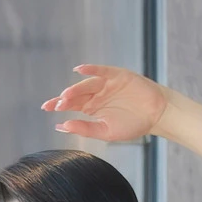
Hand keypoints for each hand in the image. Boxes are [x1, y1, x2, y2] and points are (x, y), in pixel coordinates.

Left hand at [42, 64, 168, 143]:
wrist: (155, 115)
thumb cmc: (132, 125)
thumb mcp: (105, 132)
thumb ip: (85, 128)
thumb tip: (62, 127)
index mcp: (92, 108)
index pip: (72, 105)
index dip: (59, 105)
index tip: (46, 108)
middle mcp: (97, 94)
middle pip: (77, 94)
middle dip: (65, 99)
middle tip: (54, 105)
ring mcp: (106, 84)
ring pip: (87, 85)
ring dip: (76, 89)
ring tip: (66, 96)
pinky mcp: (117, 76)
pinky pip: (102, 71)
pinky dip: (91, 70)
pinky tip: (80, 70)